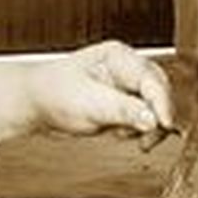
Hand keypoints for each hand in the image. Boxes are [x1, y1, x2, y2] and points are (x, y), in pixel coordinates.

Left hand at [24, 41, 171, 142]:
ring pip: (155, 108)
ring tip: (120, 134)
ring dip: (146, 126)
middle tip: (146, 139)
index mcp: (120, 58)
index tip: (163, 124)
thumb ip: (123, 110)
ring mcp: (127, 87)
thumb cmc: (53, 93)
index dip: (162, 104)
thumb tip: (152, 120)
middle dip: (156, 117)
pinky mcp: (124, 105)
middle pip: (160, 93)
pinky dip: (137, 131)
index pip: (151, 80)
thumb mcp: (88, 103)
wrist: (34, 104)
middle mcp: (127, 70)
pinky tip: (118, 134)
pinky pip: (144, 119)